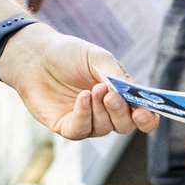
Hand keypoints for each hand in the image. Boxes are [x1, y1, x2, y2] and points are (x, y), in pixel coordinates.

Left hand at [0, 23, 159, 139]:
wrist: (36, 56)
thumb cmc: (69, 54)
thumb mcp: (98, 58)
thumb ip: (116, 75)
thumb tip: (132, 94)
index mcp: (121, 95)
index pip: (143, 115)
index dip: (148, 119)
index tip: (144, 113)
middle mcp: (106, 112)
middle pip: (125, 125)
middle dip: (121, 112)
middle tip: (112, 96)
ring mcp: (87, 121)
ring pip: (104, 128)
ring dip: (100, 109)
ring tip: (92, 88)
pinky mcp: (66, 126)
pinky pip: (81, 130)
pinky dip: (84, 114)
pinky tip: (82, 97)